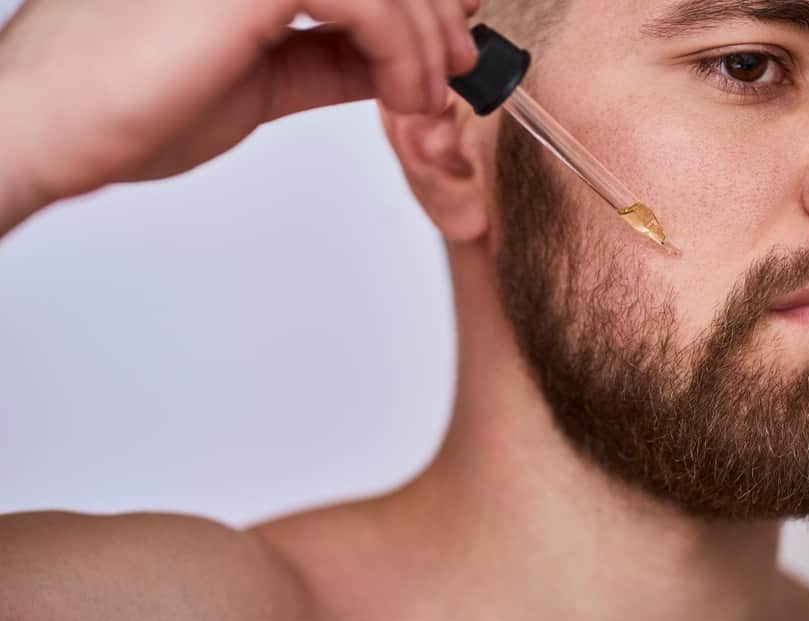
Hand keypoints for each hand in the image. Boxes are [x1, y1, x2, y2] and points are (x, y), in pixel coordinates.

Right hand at [0, 0, 478, 223]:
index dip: (415, 2)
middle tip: (460, 74)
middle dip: (435, 17)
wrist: (56, 126)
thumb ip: (326, 58)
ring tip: (430, 103)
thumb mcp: (260, 78)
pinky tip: (408, 97)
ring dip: (427, 41)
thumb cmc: (134, 104)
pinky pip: (371, 1)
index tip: (450, 42)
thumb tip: (390, 61)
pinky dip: (405, 52)